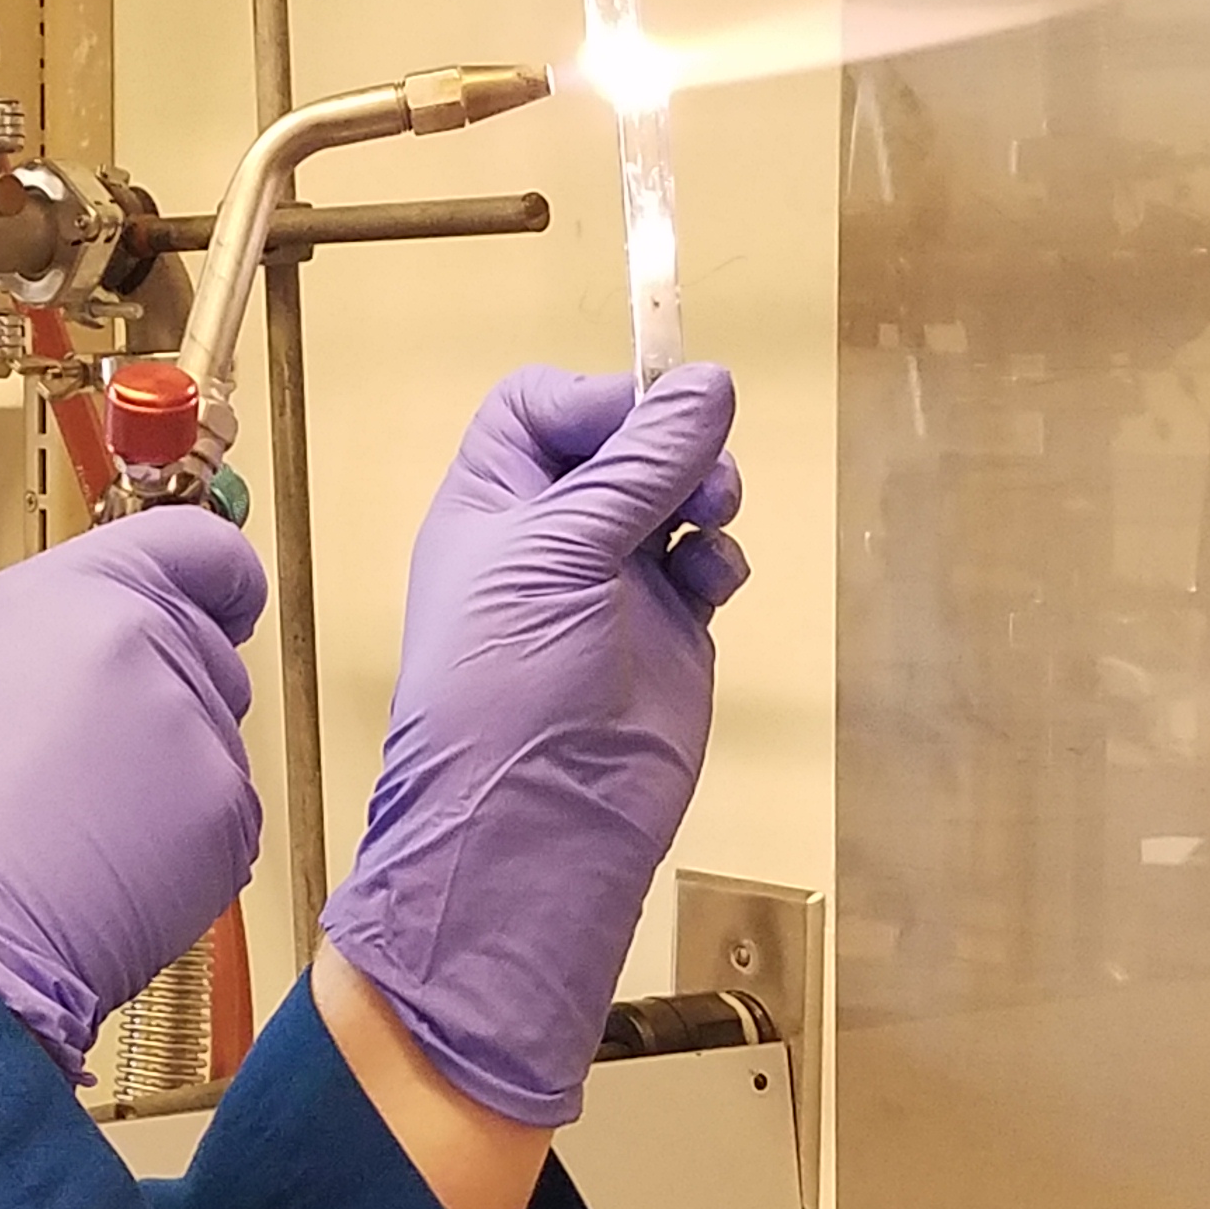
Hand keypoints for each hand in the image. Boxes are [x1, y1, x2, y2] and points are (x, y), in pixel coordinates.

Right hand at [0, 508, 267, 1078]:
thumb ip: (51, 622)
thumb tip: (96, 626)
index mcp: (76, 591)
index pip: (197, 544)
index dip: (220, 575)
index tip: (228, 593)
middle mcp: (146, 642)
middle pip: (205, 644)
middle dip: (167, 688)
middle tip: (92, 751)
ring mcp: (194, 728)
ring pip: (212, 733)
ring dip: (170, 767)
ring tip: (83, 815)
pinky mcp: (227, 809)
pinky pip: (225, 810)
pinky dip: (185, 838)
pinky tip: (113, 858)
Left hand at [322, 365, 744, 1126]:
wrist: (537, 825)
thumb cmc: (511, 682)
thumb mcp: (561, 552)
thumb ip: (637, 465)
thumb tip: (709, 382)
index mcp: (491, 504)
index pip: (540, 408)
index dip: (596, 401)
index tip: (647, 418)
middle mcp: (548, 536)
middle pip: (622, 445)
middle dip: (669, 444)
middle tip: (701, 475)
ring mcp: (611, 584)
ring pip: (674, 496)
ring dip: (704, 490)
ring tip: (713, 517)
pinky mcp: (666, 631)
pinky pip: (703, 561)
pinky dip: (719, 555)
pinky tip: (714, 578)